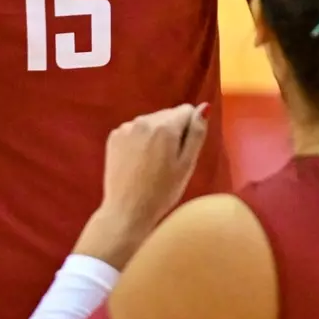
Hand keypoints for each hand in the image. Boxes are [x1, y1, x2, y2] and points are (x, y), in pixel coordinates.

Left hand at [75, 103, 209, 268]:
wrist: (127, 211)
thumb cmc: (162, 192)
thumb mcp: (187, 165)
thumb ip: (197, 133)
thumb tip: (204, 107)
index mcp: (165, 126)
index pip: (187, 111)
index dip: (189, 130)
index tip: (183, 152)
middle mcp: (143, 120)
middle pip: (168, 115)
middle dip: (172, 131)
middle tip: (169, 161)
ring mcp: (126, 128)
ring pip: (151, 122)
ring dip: (155, 135)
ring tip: (153, 164)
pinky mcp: (114, 137)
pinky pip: (134, 130)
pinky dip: (139, 140)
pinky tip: (138, 162)